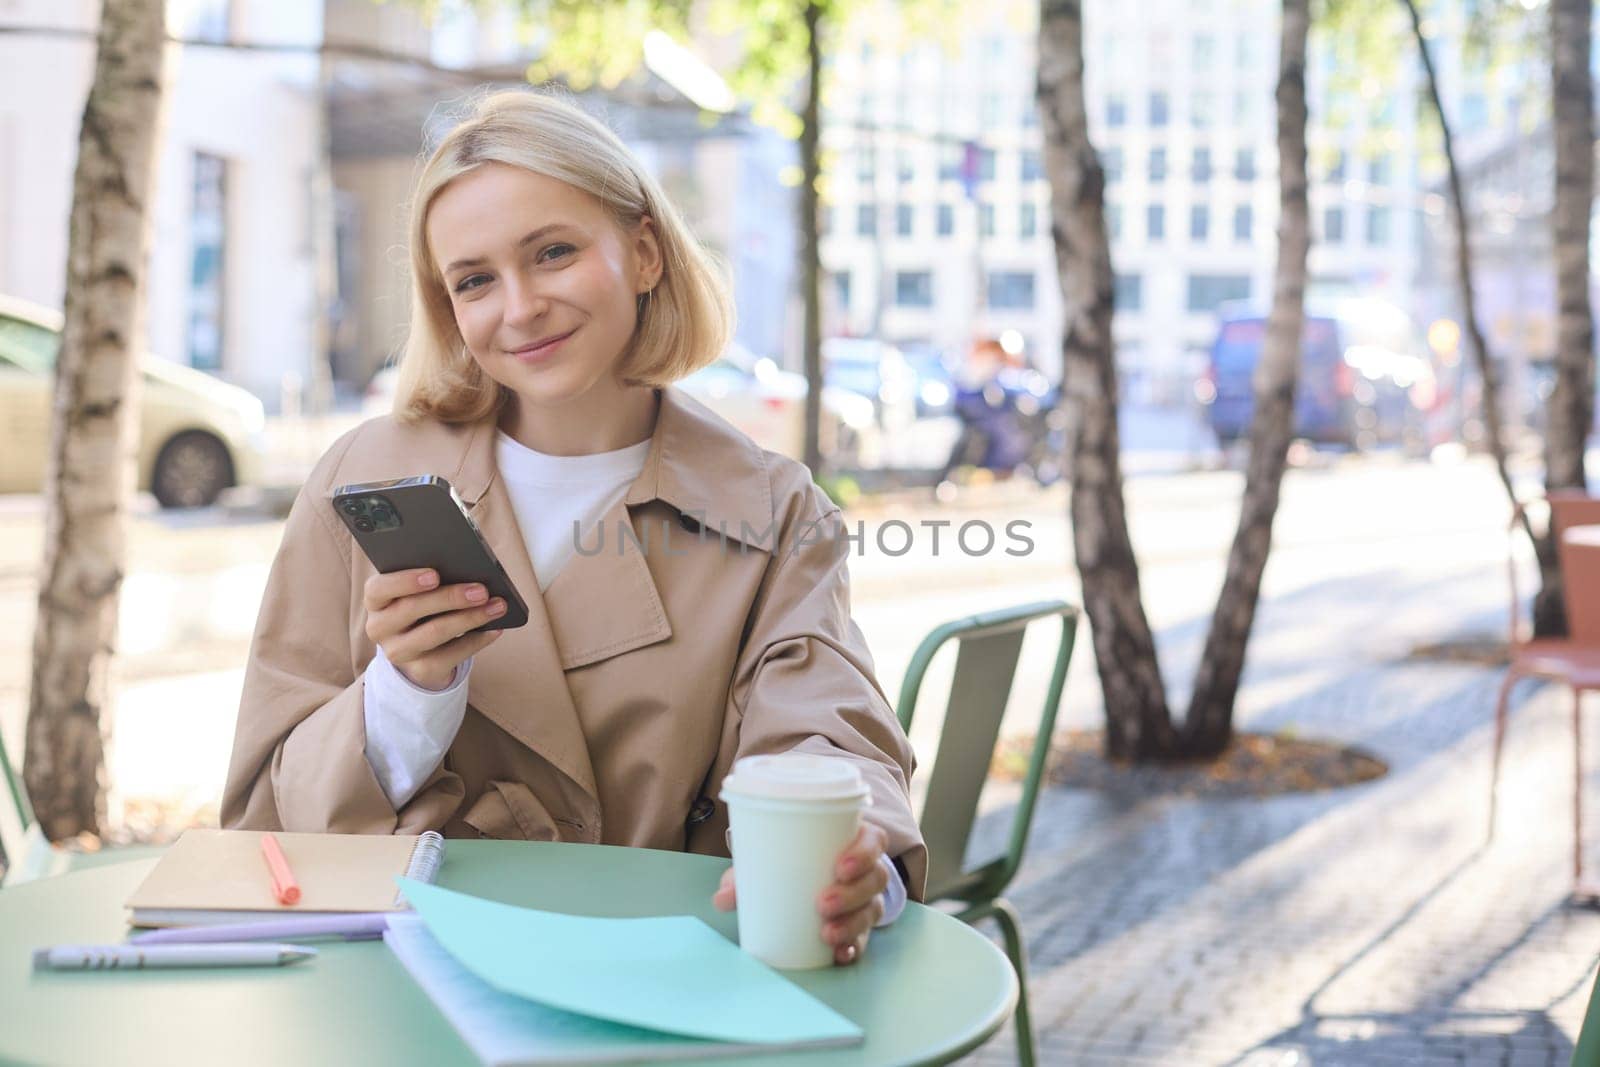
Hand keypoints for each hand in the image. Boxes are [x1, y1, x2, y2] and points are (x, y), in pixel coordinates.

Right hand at [363, 568, 504, 690]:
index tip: (434, 575)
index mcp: (376, 600)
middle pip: (412, 609)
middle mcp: (380, 627)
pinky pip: (452, 655)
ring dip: (470, 618)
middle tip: (481, 590)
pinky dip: (477, 640)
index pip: (379, 588)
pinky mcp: (420, 670)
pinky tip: (495, 629)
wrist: (419, 651)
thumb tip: (467, 570)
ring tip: (497, 606)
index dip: (405, 581)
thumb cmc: (422, 607)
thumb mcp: (418, 592)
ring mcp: (399, 652)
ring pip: (434, 633)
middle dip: (450, 597)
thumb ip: (431, 579)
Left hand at [712, 823, 889, 966]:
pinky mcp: (861, 926)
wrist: (808, 874)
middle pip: (875, 879)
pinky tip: (840, 954)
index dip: (863, 853)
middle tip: (823, 903)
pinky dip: (854, 948)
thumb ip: (748, 874)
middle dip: (852, 893)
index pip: (873, 841)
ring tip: (827, 933)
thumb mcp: (774, 858)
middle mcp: (868, 870)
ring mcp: (867, 900)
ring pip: (872, 910)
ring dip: (852, 923)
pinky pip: (866, 939)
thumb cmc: (795, 857)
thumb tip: (721, 899)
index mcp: (855, 841)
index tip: (840, 866)